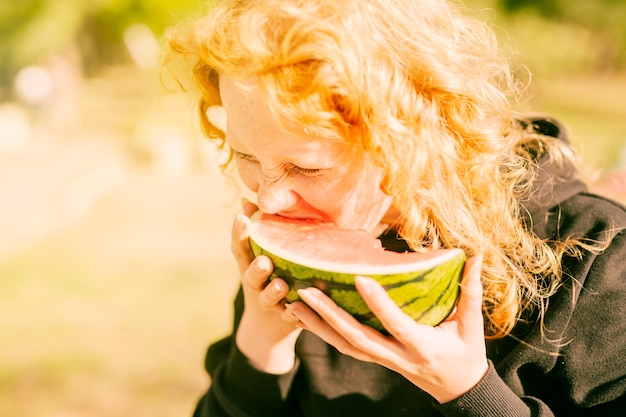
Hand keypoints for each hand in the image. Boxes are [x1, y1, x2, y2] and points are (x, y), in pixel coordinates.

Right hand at [232, 202, 301, 373]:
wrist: (268, 324)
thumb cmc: (267, 276)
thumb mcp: (258, 253)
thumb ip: (258, 229)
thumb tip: (249, 200)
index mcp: (248, 263)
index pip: (239, 247)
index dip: (239, 233)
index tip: (242, 217)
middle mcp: (254, 283)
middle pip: (251, 275)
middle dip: (256, 268)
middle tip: (264, 261)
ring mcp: (268, 302)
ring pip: (268, 297)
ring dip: (274, 291)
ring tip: (281, 285)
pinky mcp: (284, 318)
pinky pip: (290, 317)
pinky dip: (295, 315)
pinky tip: (301, 311)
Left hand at [289, 255, 487, 402]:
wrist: (457, 389)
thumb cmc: (465, 354)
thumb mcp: (471, 326)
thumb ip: (470, 292)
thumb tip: (476, 256)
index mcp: (421, 345)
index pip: (395, 323)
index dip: (378, 303)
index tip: (359, 277)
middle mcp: (397, 355)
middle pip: (357, 338)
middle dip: (329, 316)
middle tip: (305, 293)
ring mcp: (383, 360)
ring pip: (345, 346)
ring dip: (318, 327)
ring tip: (293, 305)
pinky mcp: (376, 359)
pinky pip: (346, 347)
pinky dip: (325, 333)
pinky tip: (306, 318)